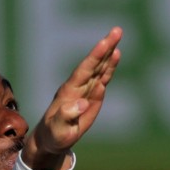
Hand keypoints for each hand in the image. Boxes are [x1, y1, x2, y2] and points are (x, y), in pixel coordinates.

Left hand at [22, 27, 121, 169]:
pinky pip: (103, 78)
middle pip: (94, 63)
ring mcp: (85, 90)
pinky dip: (109, 67)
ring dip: (109, 53)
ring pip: (99, 68)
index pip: (84, 70)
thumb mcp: (58, 128)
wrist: (51, 139)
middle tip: (117, 30)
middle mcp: (78, 86)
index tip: (105, 43)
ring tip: (118, 37)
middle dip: (105, 47)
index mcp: (69, 91)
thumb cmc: (53, 134)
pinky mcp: (92, 96)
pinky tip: (115, 56)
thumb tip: (83, 103)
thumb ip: (68, 116)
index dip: (95, 56)